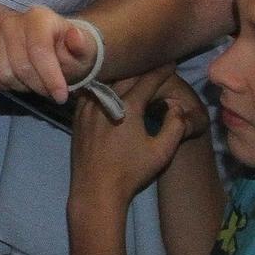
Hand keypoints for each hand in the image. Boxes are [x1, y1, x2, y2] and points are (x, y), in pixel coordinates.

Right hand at [0, 5, 98, 102]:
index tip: (61, 97)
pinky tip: (18, 80)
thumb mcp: (83, 49)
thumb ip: (81, 45)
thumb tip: (75, 37)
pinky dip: (4, 85)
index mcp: (38, 17)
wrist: (46, 44)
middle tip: (49, 90)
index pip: (39, 50)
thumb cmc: (67, 49)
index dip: (50, 77)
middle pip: (21, 66)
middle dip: (38, 85)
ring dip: (21, 86)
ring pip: (3, 73)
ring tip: (34, 83)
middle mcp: (11, 20)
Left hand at [68, 68, 206, 211]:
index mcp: (127, 107)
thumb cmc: (131, 173)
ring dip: (121, 75)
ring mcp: (87, 108)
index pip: (147, 81)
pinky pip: (91, 92)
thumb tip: (177, 107)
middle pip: (126, 77)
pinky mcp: (77, 116)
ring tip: (133, 72)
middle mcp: (105, 101)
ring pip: (106, 82)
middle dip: (142, 69)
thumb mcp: (161, 152)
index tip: (171, 64)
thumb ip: (174, 126)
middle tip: (154, 65)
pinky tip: (109, 87)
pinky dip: (103, 86)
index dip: (161, 71)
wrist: (96, 190)